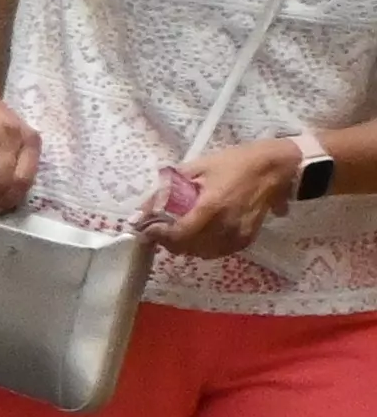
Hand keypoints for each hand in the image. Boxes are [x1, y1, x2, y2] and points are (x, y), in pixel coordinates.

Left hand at [147, 134, 316, 256]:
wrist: (276, 168)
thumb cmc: (235, 163)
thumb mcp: (197, 168)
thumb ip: (166, 189)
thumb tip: (140, 210)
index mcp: (212, 207)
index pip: (178, 234)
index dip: (159, 235)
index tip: (149, 228)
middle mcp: (225, 226)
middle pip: (187, 247)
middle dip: (169, 240)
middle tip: (162, 228)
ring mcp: (237, 235)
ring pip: (201, 253)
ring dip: (186, 246)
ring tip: (179, 231)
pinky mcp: (246, 240)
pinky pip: (217, 252)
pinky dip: (204, 247)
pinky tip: (200, 234)